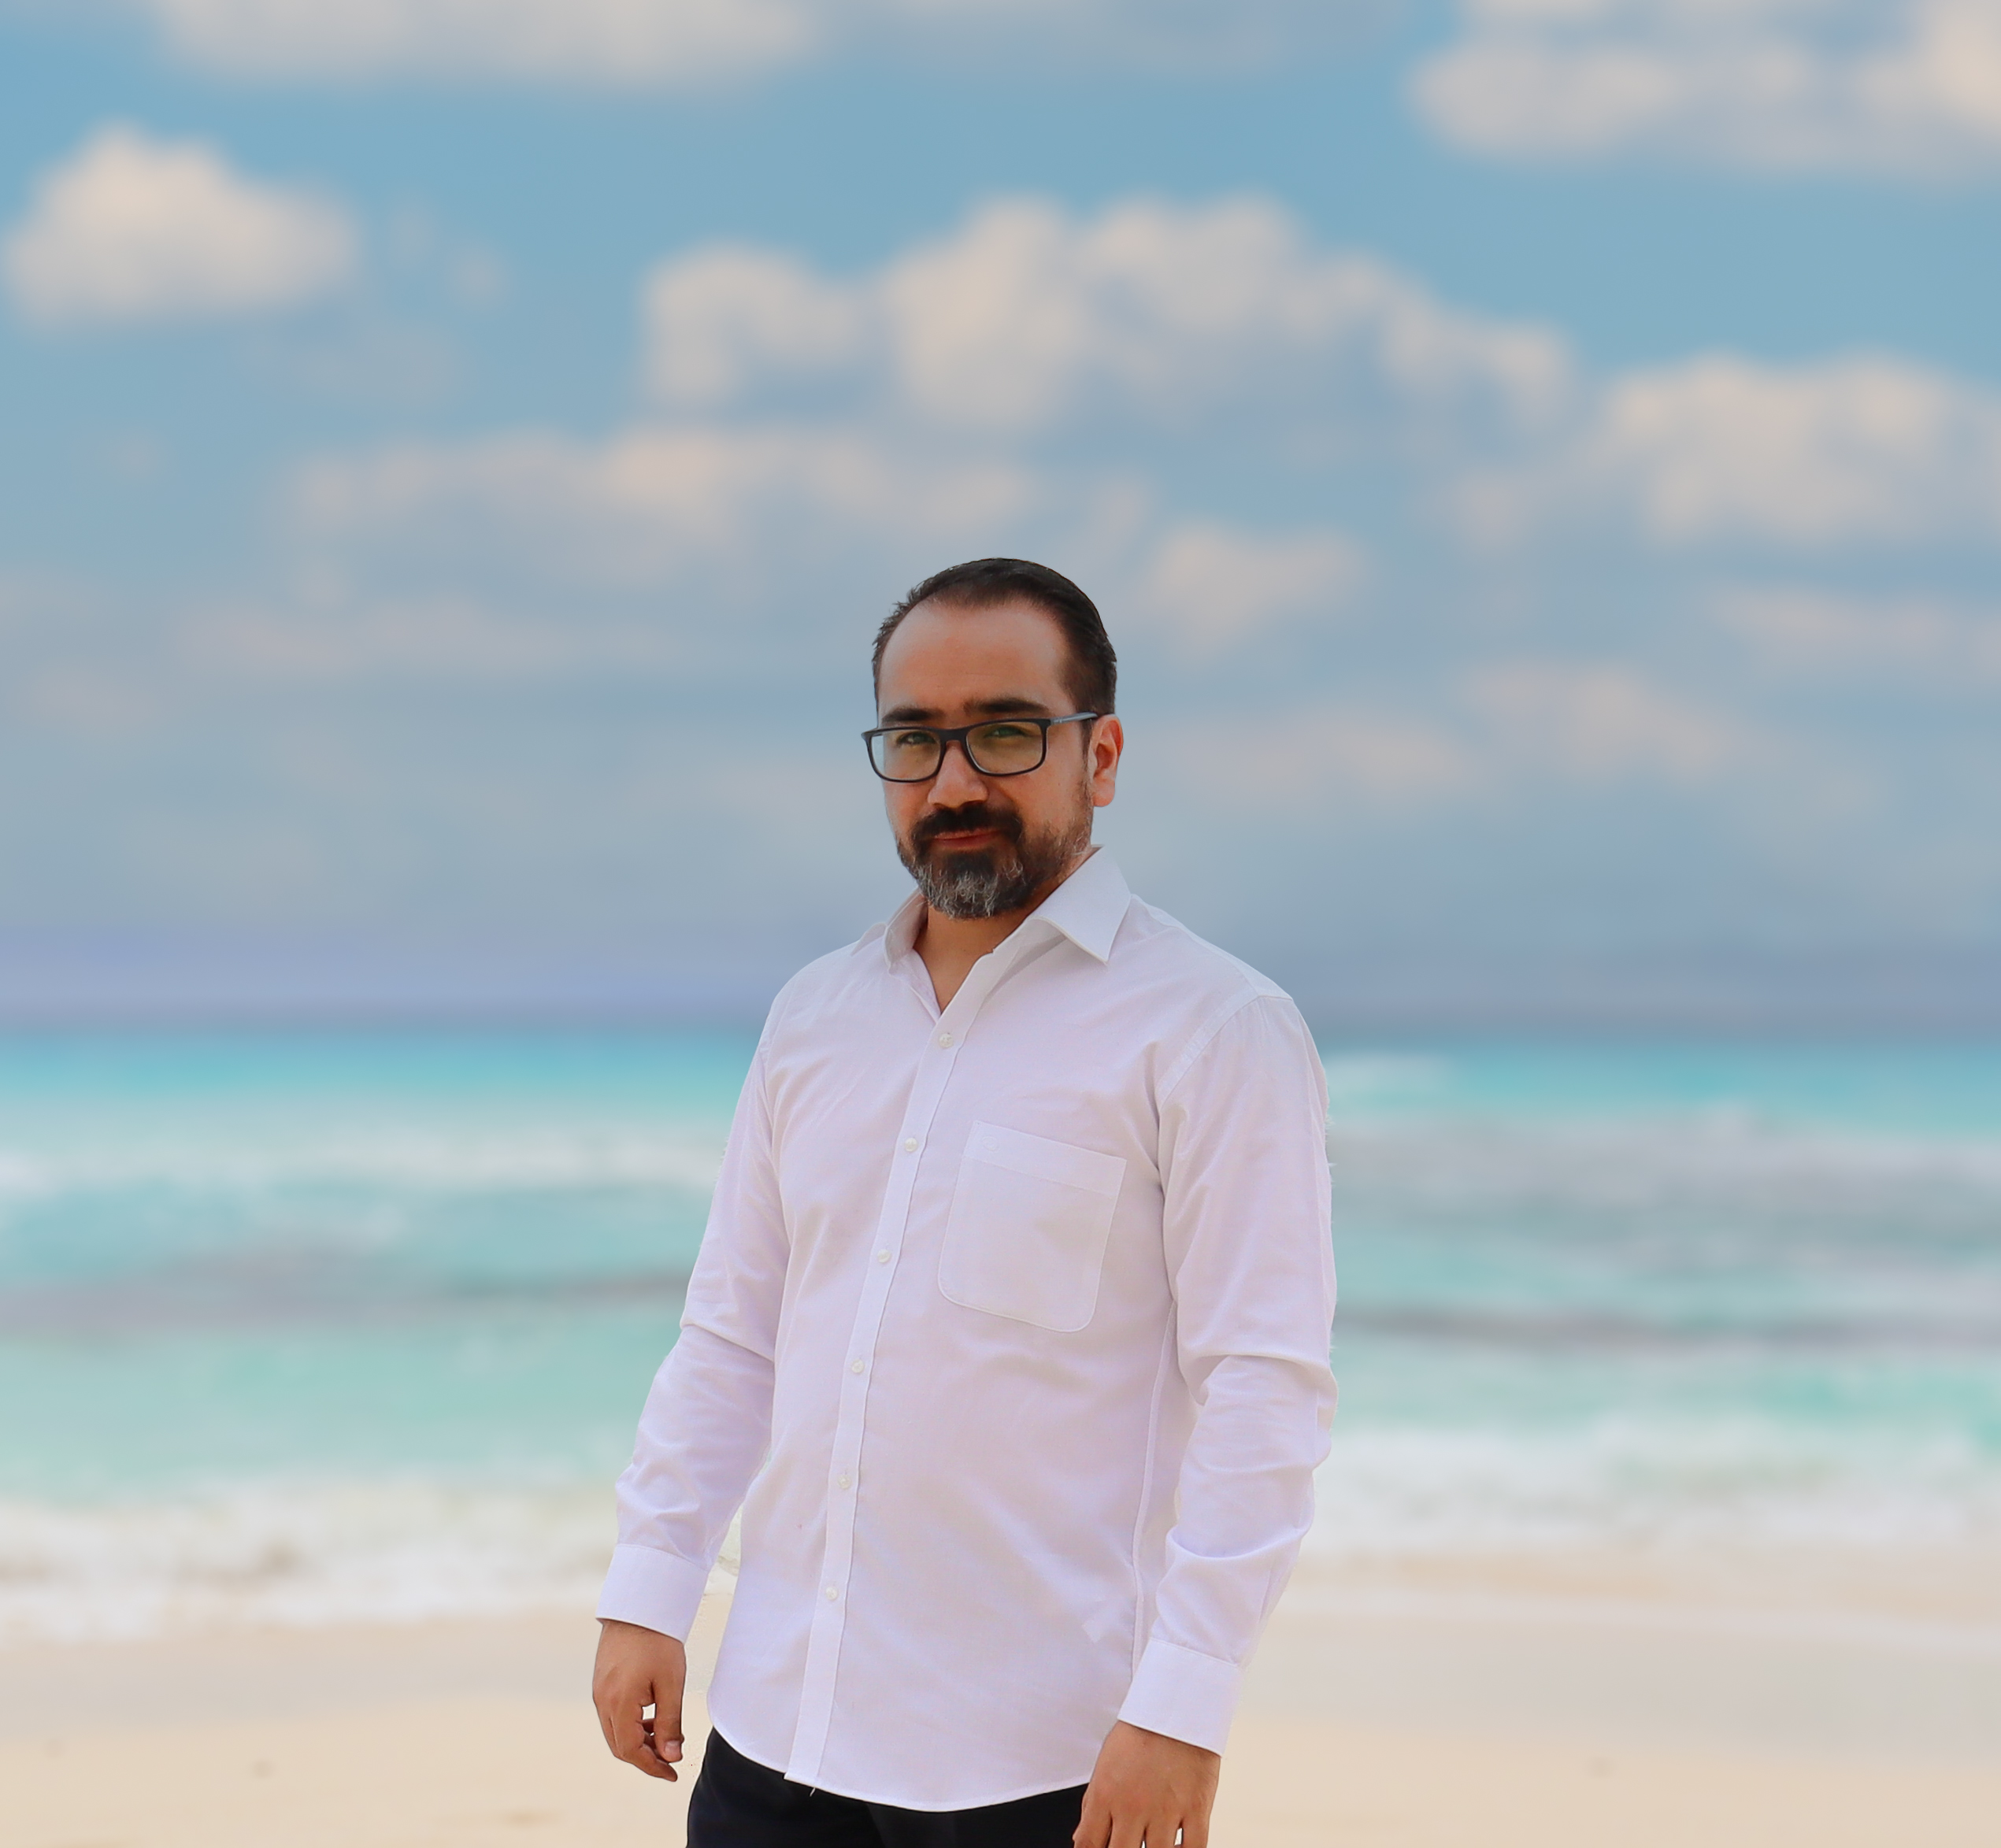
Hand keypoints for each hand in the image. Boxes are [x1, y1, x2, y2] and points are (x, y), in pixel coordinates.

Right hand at [592, 1618, 688, 1780]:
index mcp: (618, 1703)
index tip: (672, 1774)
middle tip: (669, 1761)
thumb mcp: (671, 1683)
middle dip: (644, 1758)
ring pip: (615, 1732)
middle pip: (619, 1746)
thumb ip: (670, 1723)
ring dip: (637, 1741)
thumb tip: (671, 1757)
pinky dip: (630, 1725)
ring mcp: (599, 1692)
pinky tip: (651, 1717)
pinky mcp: (601, 1683)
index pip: (631, 1752)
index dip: (652, 1767)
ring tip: (664, 1737)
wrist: (639, 1606)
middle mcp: (602, 1701)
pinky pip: (612, 1716)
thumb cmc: (658, 1641)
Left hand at [1074, 1720, 1219, 1846]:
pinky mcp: (1196, 1808)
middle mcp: (1133, 1807)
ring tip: (1151, 1843)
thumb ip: (1093, 1805)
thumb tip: (1082, 1840)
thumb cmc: (1140, 1733)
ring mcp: (1166, 1810)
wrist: (1177, 1704)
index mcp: (1106, 1795)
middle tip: (1128, 1843)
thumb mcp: (1105, 1764)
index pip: (1089, 1845)